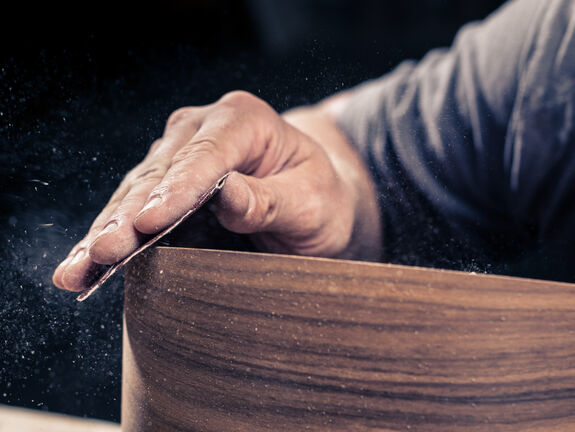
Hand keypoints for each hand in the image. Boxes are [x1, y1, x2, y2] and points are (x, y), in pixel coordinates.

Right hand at [53, 91, 381, 291]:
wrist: (313, 198)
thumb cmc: (319, 198)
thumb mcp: (311, 202)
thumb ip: (269, 199)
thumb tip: (226, 194)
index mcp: (244, 120)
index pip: (205, 156)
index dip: (175, 189)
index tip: (149, 221)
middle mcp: (205, 128)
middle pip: (160, 173)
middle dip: (129, 216)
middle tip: (104, 251)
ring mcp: (180, 151)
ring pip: (136, 191)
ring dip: (107, 230)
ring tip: (78, 268)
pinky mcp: (166, 179)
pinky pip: (134, 206)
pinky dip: (110, 235)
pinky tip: (84, 262)